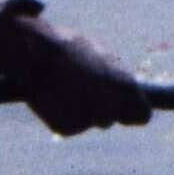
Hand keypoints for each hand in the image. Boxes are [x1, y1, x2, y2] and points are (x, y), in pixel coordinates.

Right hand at [0, 11, 154, 136]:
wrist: (32, 52)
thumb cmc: (64, 47)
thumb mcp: (97, 53)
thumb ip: (114, 74)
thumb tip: (127, 91)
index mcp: (125, 85)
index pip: (142, 115)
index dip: (130, 112)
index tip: (121, 111)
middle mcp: (111, 106)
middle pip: (109, 119)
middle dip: (99, 109)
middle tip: (78, 90)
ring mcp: (89, 119)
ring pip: (87, 121)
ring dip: (77, 109)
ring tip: (60, 86)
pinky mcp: (67, 127)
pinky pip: (67, 125)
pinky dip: (59, 113)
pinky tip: (49, 95)